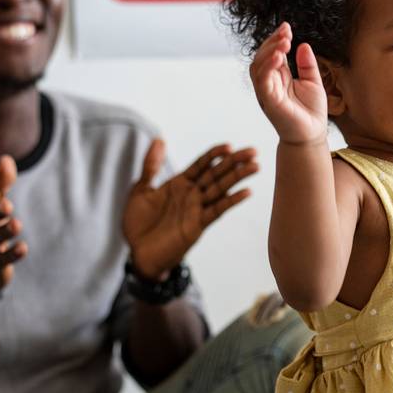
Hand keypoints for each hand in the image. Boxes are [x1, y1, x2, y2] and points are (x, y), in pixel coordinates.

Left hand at [123, 140, 257, 279]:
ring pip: (221, 189)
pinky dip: (231, 200)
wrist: (137, 253)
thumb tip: (159, 139)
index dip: (214, 155)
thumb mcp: (141, 189)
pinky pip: (217, 210)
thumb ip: (151, 166)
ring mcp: (196, 209)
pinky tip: (245, 192)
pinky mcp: (198, 224)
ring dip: (238, 177)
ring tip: (255, 166)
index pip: (201, 165)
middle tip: (253, 151)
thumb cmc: (138, 223)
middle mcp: (191, 194)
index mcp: (179, 184)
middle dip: (234, 162)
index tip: (229, 146)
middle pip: (216, 174)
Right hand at [249, 22, 327, 143]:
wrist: (312, 134)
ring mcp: (267, 93)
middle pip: (261, 57)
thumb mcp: (313, 81)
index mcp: (278, 78)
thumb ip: (307, 64)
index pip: (271, 54)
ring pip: (258, 67)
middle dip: (272, 42)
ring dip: (269, 52)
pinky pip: (263, 82)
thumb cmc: (311, 112)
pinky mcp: (269, 102)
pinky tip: (279, 57)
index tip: (287, 27)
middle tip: (286, 33)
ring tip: (284, 42)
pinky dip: (268, 67)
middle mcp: (269, 84)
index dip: (276, 39)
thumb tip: (303, 45)